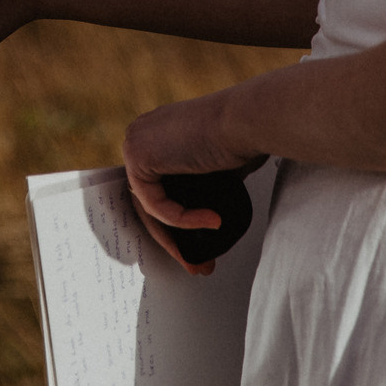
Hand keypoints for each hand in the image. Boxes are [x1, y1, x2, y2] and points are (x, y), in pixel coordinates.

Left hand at [123, 91, 263, 276]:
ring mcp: (136, 142)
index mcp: (156, 134)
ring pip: (150, 208)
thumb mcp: (214, 167)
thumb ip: (198, 186)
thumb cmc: (243, 137)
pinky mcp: (139, 156)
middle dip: (173, 240)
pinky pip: (156, 205)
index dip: (174, 222)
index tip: (193, 249)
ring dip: (177, 240)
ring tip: (204, 259)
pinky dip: (183, 220)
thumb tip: (205, 217)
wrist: (248, 120)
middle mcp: (141, 134)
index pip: (155, 188)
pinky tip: (212, 222)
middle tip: (196, 265)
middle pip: (149, 201)